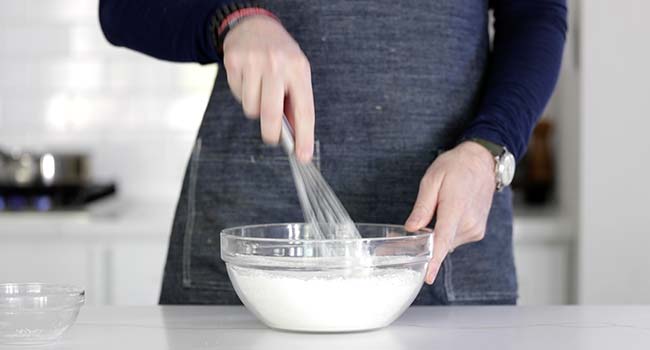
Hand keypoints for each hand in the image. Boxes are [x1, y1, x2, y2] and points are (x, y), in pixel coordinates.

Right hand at [222, 16, 314, 161]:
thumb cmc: (280, 55)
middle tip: (271, 137)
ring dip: (255, 107)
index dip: (304, 136)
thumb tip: (294, 138)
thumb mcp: (296, 73)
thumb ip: (296, 102)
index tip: (302, 155)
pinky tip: (248, 79)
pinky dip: (243, 93)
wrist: (254, 26)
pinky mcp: (234, 62)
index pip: (304, 110)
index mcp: (299, 70)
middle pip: (271, 113)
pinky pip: (237, 95)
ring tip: (260, 89)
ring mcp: (254, 62)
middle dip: (271, 132)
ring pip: (251, 108)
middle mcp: (277, 65)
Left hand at [405, 141, 496, 284]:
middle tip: (398, 241)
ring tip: (424, 222)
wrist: (482, 162)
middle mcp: (469, 223)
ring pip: (447, 243)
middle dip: (422, 246)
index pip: (443, 240)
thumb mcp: (432, 179)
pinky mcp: (477, 231)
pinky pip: (454, 239)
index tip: (427, 277)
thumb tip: (411, 228)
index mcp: (456, 208)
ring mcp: (475, 229)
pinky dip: (444, 235)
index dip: (434, 260)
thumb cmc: (456, 167)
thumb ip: (422, 206)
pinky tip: (439, 220)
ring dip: (434, 239)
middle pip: (441, 244)